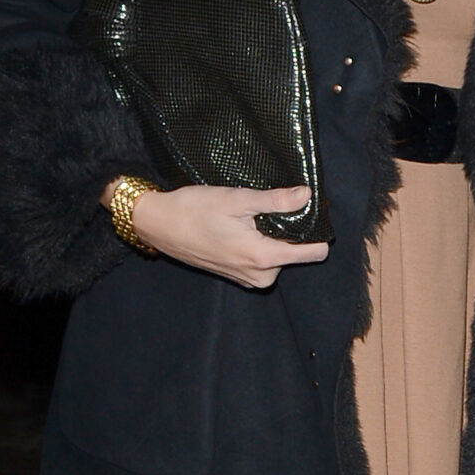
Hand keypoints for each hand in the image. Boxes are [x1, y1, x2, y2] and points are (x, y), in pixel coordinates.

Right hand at [120, 184, 330, 289]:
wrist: (158, 224)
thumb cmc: (194, 210)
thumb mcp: (238, 199)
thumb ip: (276, 200)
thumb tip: (307, 196)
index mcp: (263, 258)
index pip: (315, 253)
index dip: (315, 230)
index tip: (307, 211)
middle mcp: (260, 275)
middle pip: (298, 253)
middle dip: (289, 231)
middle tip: (266, 210)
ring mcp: (248, 279)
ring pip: (279, 256)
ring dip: (271, 237)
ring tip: (247, 219)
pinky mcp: (238, 277)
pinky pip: (262, 261)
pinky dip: (259, 245)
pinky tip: (239, 229)